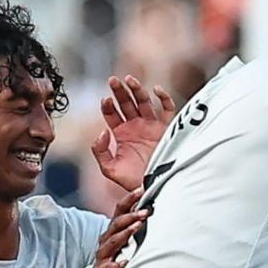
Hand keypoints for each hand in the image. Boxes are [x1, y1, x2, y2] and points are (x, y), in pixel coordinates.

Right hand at [89, 188, 147, 267]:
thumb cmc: (117, 256)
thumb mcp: (126, 239)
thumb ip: (136, 224)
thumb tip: (154, 208)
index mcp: (113, 229)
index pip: (119, 210)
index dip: (129, 199)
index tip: (142, 189)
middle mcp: (106, 239)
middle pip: (116, 224)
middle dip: (131, 216)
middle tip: (146, 211)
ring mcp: (102, 255)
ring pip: (112, 242)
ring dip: (125, 234)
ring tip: (137, 227)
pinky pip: (108, 267)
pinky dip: (117, 264)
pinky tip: (125, 262)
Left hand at [91, 75, 176, 190]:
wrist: (154, 188)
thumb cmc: (132, 181)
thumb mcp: (109, 169)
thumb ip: (99, 151)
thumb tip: (103, 131)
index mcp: (121, 134)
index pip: (112, 113)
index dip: (108, 105)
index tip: (105, 100)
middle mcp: (136, 126)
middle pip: (126, 103)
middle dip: (119, 91)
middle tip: (113, 81)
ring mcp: (151, 125)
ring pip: (144, 101)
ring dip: (137, 89)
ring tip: (129, 79)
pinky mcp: (167, 128)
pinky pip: (167, 109)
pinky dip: (164, 98)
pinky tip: (156, 90)